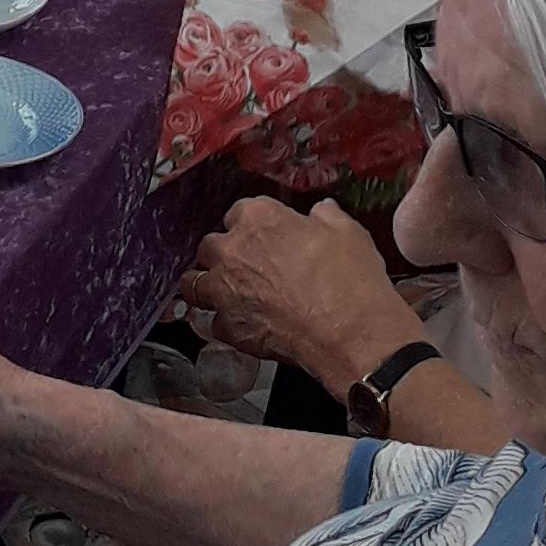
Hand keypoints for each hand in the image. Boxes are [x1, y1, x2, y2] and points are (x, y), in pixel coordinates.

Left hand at [182, 199, 420, 399]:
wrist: (350, 334)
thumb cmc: (349, 282)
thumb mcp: (348, 232)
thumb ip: (326, 216)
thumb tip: (322, 211)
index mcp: (258, 218)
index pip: (239, 211)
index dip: (253, 225)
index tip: (265, 235)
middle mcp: (231, 250)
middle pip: (210, 246)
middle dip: (224, 254)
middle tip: (247, 265)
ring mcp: (224, 290)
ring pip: (195, 283)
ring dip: (208, 285)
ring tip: (224, 293)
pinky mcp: (228, 327)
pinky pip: (213, 323)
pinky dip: (224, 324)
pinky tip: (241, 326)